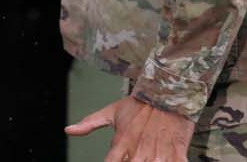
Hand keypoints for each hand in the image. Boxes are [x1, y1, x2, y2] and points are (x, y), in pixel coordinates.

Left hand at [66, 94, 193, 160]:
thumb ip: (89, 123)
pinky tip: (166, 161)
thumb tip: (68, 130)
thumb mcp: (111, 112)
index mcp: (122, 142)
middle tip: (130, 159)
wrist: (166, 92)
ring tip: (147, 160)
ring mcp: (159, 153)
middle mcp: (139, 150)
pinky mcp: (178, 153)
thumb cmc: (138, 104)